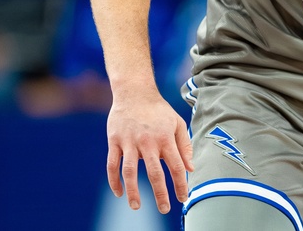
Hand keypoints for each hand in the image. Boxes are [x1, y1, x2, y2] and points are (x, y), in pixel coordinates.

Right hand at [105, 91, 193, 213]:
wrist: (135, 92)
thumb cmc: (159, 110)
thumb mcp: (177, 123)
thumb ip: (185, 146)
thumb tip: (191, 168)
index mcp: (165, 138)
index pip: (176, 166)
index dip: (181, 184)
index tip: (183, 198)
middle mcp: (148, 142)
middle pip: (155, 173)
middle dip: (160, 193)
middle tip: (165, 209)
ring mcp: (129, 142)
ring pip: (130, 171)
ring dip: (133, 191)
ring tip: (136, 206)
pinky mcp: (114, 141)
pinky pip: (112, 164)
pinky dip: (114, 180)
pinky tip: (119, 193)